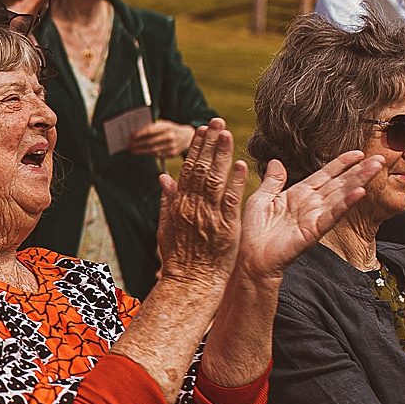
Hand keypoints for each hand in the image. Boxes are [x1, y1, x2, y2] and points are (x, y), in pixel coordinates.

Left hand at [128, 119, 195, 157]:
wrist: (188, 137)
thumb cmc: (172, 130)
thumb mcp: (165, 124)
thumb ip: (154, 127)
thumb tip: (138, 131)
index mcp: (167, 126)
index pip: (150, 130)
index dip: (139, 134)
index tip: (131, 136)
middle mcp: (170, 136)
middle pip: (150, 142)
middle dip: (138, 144)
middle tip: (130, 146)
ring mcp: (172, 146)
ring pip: (153, 150)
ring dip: (141, 151)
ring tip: (134, 150)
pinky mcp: (173, 154)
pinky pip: (158, 155)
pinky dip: (149, 154)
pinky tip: (143, 153)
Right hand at [154, 119, 243, 290]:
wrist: (189, 283)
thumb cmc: (180, 258)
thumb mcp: (166, 227)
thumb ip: (166, 201)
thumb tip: (163, 178)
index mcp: (179, 204)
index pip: (188, 169)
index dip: (196, 148)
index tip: (202, 129)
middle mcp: (191, 206)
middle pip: (200, 168)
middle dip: (209, 143)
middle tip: (216, 120)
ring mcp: (208, 216)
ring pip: (214, 179)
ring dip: (221, 154)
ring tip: (227, 133)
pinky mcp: (225, 227)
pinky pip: (230, 200)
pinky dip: (235, 181)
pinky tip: (241, 164)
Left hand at [235, 150, 384, 279]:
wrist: (250, 257)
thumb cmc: (253, 232)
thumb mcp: (261, 199)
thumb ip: (272, 181)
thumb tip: (276, 161)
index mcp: (299, 195)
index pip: (325, 175)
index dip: (342, 164)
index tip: (358, 152)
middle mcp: (310, 204)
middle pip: (339, 183)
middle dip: (359, 170)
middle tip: (380, 158)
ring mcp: (314, 217)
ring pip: (341, 195)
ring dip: (359, 181)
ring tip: (375, 167)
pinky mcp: (313, 231)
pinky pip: (332, 215)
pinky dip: (345, 203)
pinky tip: (359, 193)